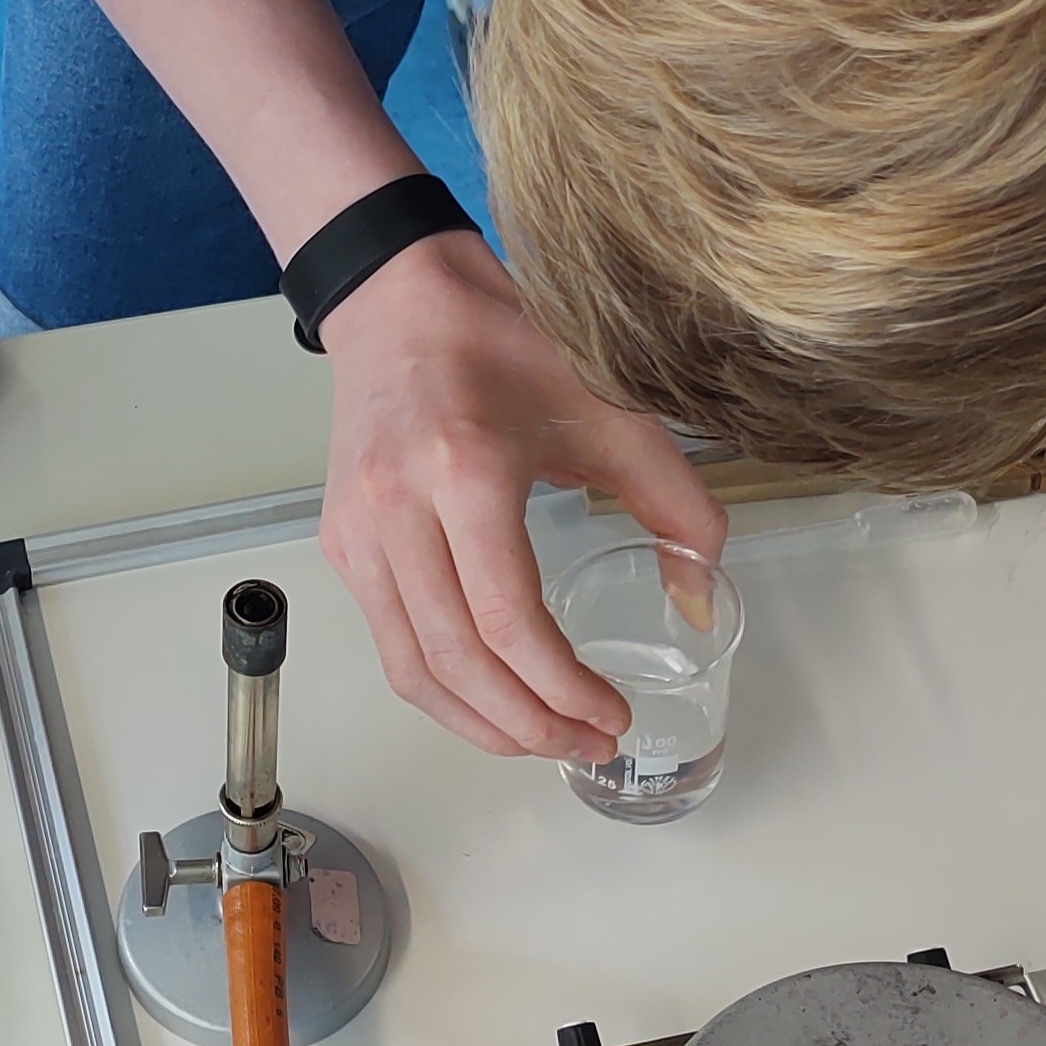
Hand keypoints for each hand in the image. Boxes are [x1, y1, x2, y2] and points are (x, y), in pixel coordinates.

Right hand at [315, 235, 731, 761]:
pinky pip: (389, 643)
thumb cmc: (501, 343)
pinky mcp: (341, 542)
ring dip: (481, 724)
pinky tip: (492, 698)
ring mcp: (358, 530)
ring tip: (544, 738)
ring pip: (411, 668)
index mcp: (464, 470)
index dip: (563, 688)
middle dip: (529, 724)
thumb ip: (677, 506)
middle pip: (457, 660)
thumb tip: (704, 601)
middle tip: (587, 745)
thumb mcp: (609, 411)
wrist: (399, 300)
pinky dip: (441, 688)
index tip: (613, 714)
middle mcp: (397, 507)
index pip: (507, 620)